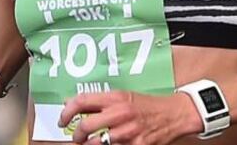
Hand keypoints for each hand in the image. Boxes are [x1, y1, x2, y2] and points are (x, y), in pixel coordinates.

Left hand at [59, 91, 202, 144]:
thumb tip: (73, 104)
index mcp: (115, 98)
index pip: (82, 101)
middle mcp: (120, 113)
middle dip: (77, 135)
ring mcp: (128, 132)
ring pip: (96, 144)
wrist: (174, 114)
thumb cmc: (147, 106)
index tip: (62, 120)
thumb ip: (100, 101)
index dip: (66, 112)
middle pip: (85, 126)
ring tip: (90, 144)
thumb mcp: (124, 96)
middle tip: (77, 137)